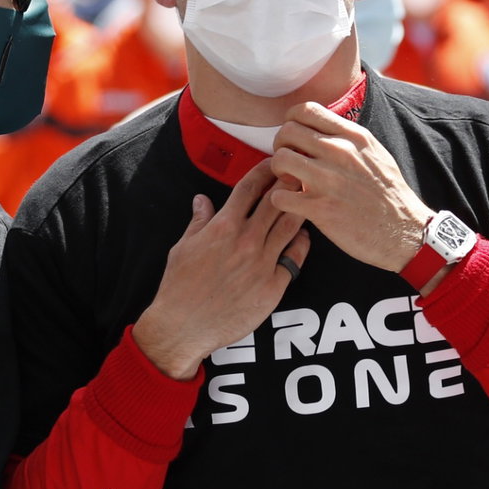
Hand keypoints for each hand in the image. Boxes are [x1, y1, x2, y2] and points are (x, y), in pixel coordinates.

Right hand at [133, 160, 310, 379]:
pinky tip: (303, 238)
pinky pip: (295, 258)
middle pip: (277, 201)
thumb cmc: (179, 288)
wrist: (183, 326)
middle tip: (300, 173)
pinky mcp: (273, 286)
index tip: (274, 162)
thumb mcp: (183, 247)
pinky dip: (301, 244)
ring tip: (309, 199)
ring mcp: (262, 263)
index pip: (250, 187)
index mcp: (223, 226)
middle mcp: (246, 240)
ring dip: (301, 209)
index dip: (265, 170)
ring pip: (291, 225)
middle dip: (290, 183)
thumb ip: (199, 221)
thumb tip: (202, 200)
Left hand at [267, 102, 431, 271]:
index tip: (295, 139)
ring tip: (289, 182)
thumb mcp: (375, 153)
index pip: (306, 110)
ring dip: (277, 172)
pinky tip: (293, 204)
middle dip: (281, 146)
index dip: (291, 122)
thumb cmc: (389, 195)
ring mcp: (329, 180)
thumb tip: (322, 130)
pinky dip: (280, 200)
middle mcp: (340, 153)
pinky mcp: (320, 209)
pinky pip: (280, 196)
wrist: (404, 231)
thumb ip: (348, 138)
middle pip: (287, 132)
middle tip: (289, 162)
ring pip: (279, 160)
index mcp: (353, 137)